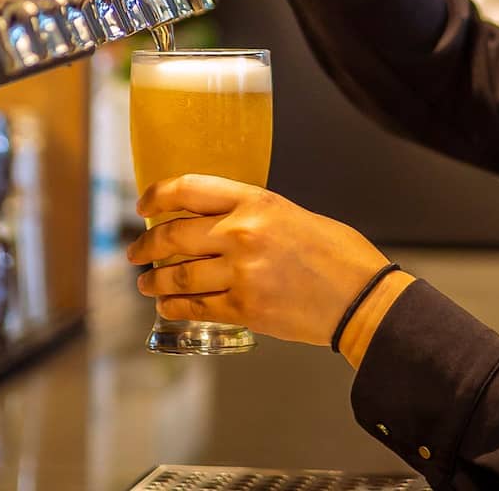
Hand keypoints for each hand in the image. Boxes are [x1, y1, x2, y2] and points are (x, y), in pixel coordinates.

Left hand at [128, 175, 403, 351]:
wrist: (362, 298)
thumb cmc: (338, 255)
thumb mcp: (293, 215)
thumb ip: (253, 217)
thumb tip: (216, 226)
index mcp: (257, 202)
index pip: (189, 189)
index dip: (157, 196)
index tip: (143, 205)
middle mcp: (242, 233)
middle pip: (173, 236)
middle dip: (146, 246)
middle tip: (136, 252)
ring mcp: (241, 273)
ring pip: (177, 277)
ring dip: (155, 282)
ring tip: (147, 284)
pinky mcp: (245, 308)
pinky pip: (195, 307)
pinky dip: (175, 307)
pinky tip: (167, 306)